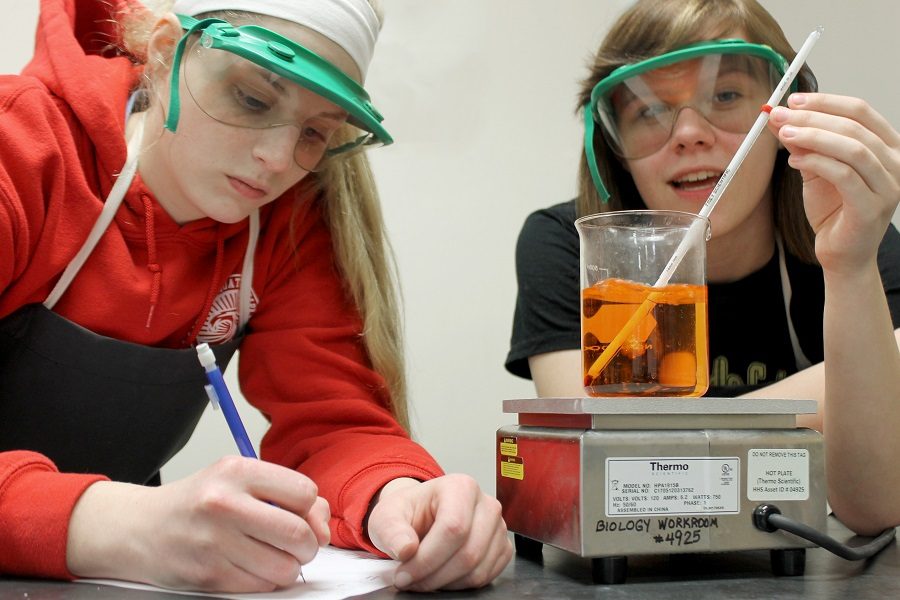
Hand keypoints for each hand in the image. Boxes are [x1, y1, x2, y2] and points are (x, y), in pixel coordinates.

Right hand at [66, 456, 329, 592]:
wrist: (138, 527)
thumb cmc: (196, 502)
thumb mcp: (237, 479)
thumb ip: (285, 493)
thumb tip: (322, 523)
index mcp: (237, 471)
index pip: (304, 492)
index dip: (311, 508)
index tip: (301, 514)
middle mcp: (224, 503)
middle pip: (299, 533)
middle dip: (309, 544)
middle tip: (300, 545)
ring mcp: (214, 541)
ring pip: (284, 567)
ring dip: (289, 567)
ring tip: (274, 556)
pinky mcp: (208, 574)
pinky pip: (260, 586)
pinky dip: (266, 581)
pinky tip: (252, 567)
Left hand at [366, 474, 511, 591]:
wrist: (421, 516)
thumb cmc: (409, 513)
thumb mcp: (387, 516)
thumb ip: (392, 531)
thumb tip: (406, 549)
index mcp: (461, 487)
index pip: (453, 528)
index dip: (427, 559)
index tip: (404, 574)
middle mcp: (486, 504)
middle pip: (469, 552)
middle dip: (435, 576)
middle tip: (410, 582)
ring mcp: (498, 527)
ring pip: (478, 569)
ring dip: (446, 583)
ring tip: (423, 579)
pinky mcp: (502, 548)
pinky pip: (486, 576)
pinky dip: (461, 585)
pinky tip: (442, 576)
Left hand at [768, 93, 899, 275]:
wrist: (842, 254)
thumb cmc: (833, 210)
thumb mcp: (815, 169)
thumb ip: (803, 143)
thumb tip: (779, 117)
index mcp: (888, 147)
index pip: (860, 111)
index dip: (825, 101)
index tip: (793, 100)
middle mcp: (896, 163)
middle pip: (855, 126)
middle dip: (813, 117)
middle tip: (780, 115)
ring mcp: (889, 186)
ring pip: (852, 148)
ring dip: (813, 137)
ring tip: (784, 135)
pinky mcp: (871, 207)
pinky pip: (844, 175)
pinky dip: (817, 163)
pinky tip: (794, 162)